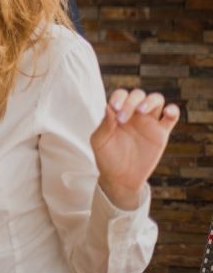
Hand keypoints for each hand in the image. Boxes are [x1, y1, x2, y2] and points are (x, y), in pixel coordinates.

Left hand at [91, 88, 179, 209]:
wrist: (120, 177)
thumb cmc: (107, 157)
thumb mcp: (99, 141)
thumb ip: (104, 124)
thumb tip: (109, 107)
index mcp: (118, 112)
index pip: (121, 94)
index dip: (119, 97)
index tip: (114, 109)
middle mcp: (134, 114)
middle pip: (138, 95)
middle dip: (131, 102)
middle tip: (123, 119)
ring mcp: (149, 123)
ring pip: (156, 99)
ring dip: (150, 101)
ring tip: (142, 111)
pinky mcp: (161, 134)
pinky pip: (172, 117)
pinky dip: (173, 110)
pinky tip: (168, 112)